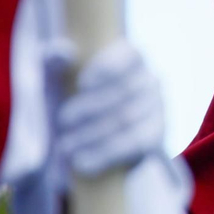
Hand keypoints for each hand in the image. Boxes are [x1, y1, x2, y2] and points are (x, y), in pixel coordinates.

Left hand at [57, 41, 164, 176]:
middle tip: (62, 121)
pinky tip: (81, 162)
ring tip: (65, 146)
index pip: (129, 56)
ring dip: (92, 134)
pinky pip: (133, 144)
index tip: (82, 83)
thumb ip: (54, 61)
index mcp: (133, 58)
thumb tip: (63, 51)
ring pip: (125, 120)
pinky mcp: (156, 135)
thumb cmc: (74, 99)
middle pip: (122, 92)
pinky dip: (104, 154)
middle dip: (89, 108)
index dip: (108, 68)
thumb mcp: (60, 80)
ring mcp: (158, 108)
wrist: (95, 140)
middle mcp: (151, 79)